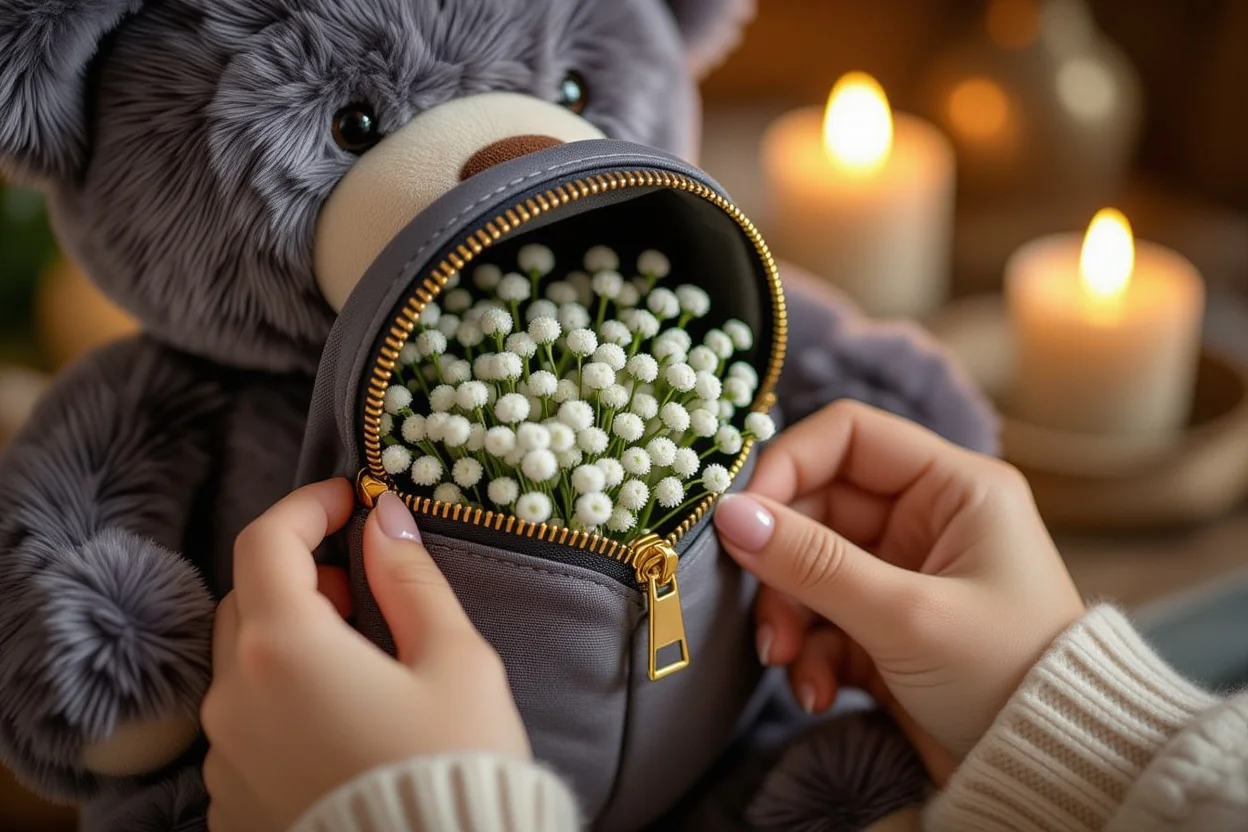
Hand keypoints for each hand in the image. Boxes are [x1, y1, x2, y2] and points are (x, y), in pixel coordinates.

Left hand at [202, 481, 528, 831]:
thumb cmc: (455, 768)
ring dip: (288, 641)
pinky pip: (244, 728)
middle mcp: (235, 701)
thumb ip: (411, 580)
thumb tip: (384, 518)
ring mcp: (226, 759)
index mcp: (285, 650)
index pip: (267, 542)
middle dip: (298, 575)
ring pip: (242, 668)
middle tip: (357, 583)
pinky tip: (340, 722)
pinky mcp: (232, 806)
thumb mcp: (454, 661)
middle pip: (245, 602)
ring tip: (358, 658)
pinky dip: (281, 700)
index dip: (307, 506)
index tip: (348, 498)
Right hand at [714, 401, 1084, 762]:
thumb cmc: (1006, 677)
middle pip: (819, 508)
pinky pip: (826, 618)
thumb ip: (812, 562)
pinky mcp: (889, 626)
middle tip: (763, 613)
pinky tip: (818, 691)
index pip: (849, 436)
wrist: (1051, 773)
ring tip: (786, 659)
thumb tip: (729, 514)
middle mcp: (929, 519)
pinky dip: (811, 652)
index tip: (740, 518)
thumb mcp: (905, 616)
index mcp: (954, 488)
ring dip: (789, 613)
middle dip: (782, 563)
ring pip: (812, 567)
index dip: (788, 466)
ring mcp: (907, 573)